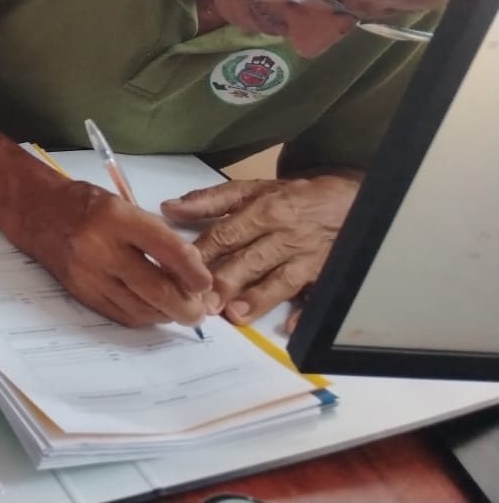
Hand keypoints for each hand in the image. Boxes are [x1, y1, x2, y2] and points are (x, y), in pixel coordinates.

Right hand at [21, 180, 214, 327]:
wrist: (34, 212)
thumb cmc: (83, 204)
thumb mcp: (122, 205)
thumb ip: (154, 234)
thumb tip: (191, 269)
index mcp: (115, 217)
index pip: (168, 250)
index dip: (194, 272)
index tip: (205, 282)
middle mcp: (100, 247)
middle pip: (156, 289)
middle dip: (186, 306)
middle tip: (199, 311)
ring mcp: (88, 274)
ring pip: (141, 309)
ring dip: (166, 315)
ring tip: (178, 310)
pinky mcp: (80, 293)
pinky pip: (121, 315)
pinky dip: (143, 317)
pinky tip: (151, 309)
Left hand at [161, 175, 358, 325]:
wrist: (349, 200)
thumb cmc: (291, 197)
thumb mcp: (251, 189)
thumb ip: (209, 200)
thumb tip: (169, 209)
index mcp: (263, 211)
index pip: (227, 233)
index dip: (204, 252)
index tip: (180, 269)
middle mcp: (284, 236)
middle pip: (253, 259)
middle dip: (228, 281)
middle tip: (204, 302)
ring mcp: (308, 259)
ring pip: (281, 280)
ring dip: (260, 298)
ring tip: (236, 315)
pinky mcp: (327, 277)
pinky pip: (317, 297)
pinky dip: (306, 313)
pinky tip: (292, 328)